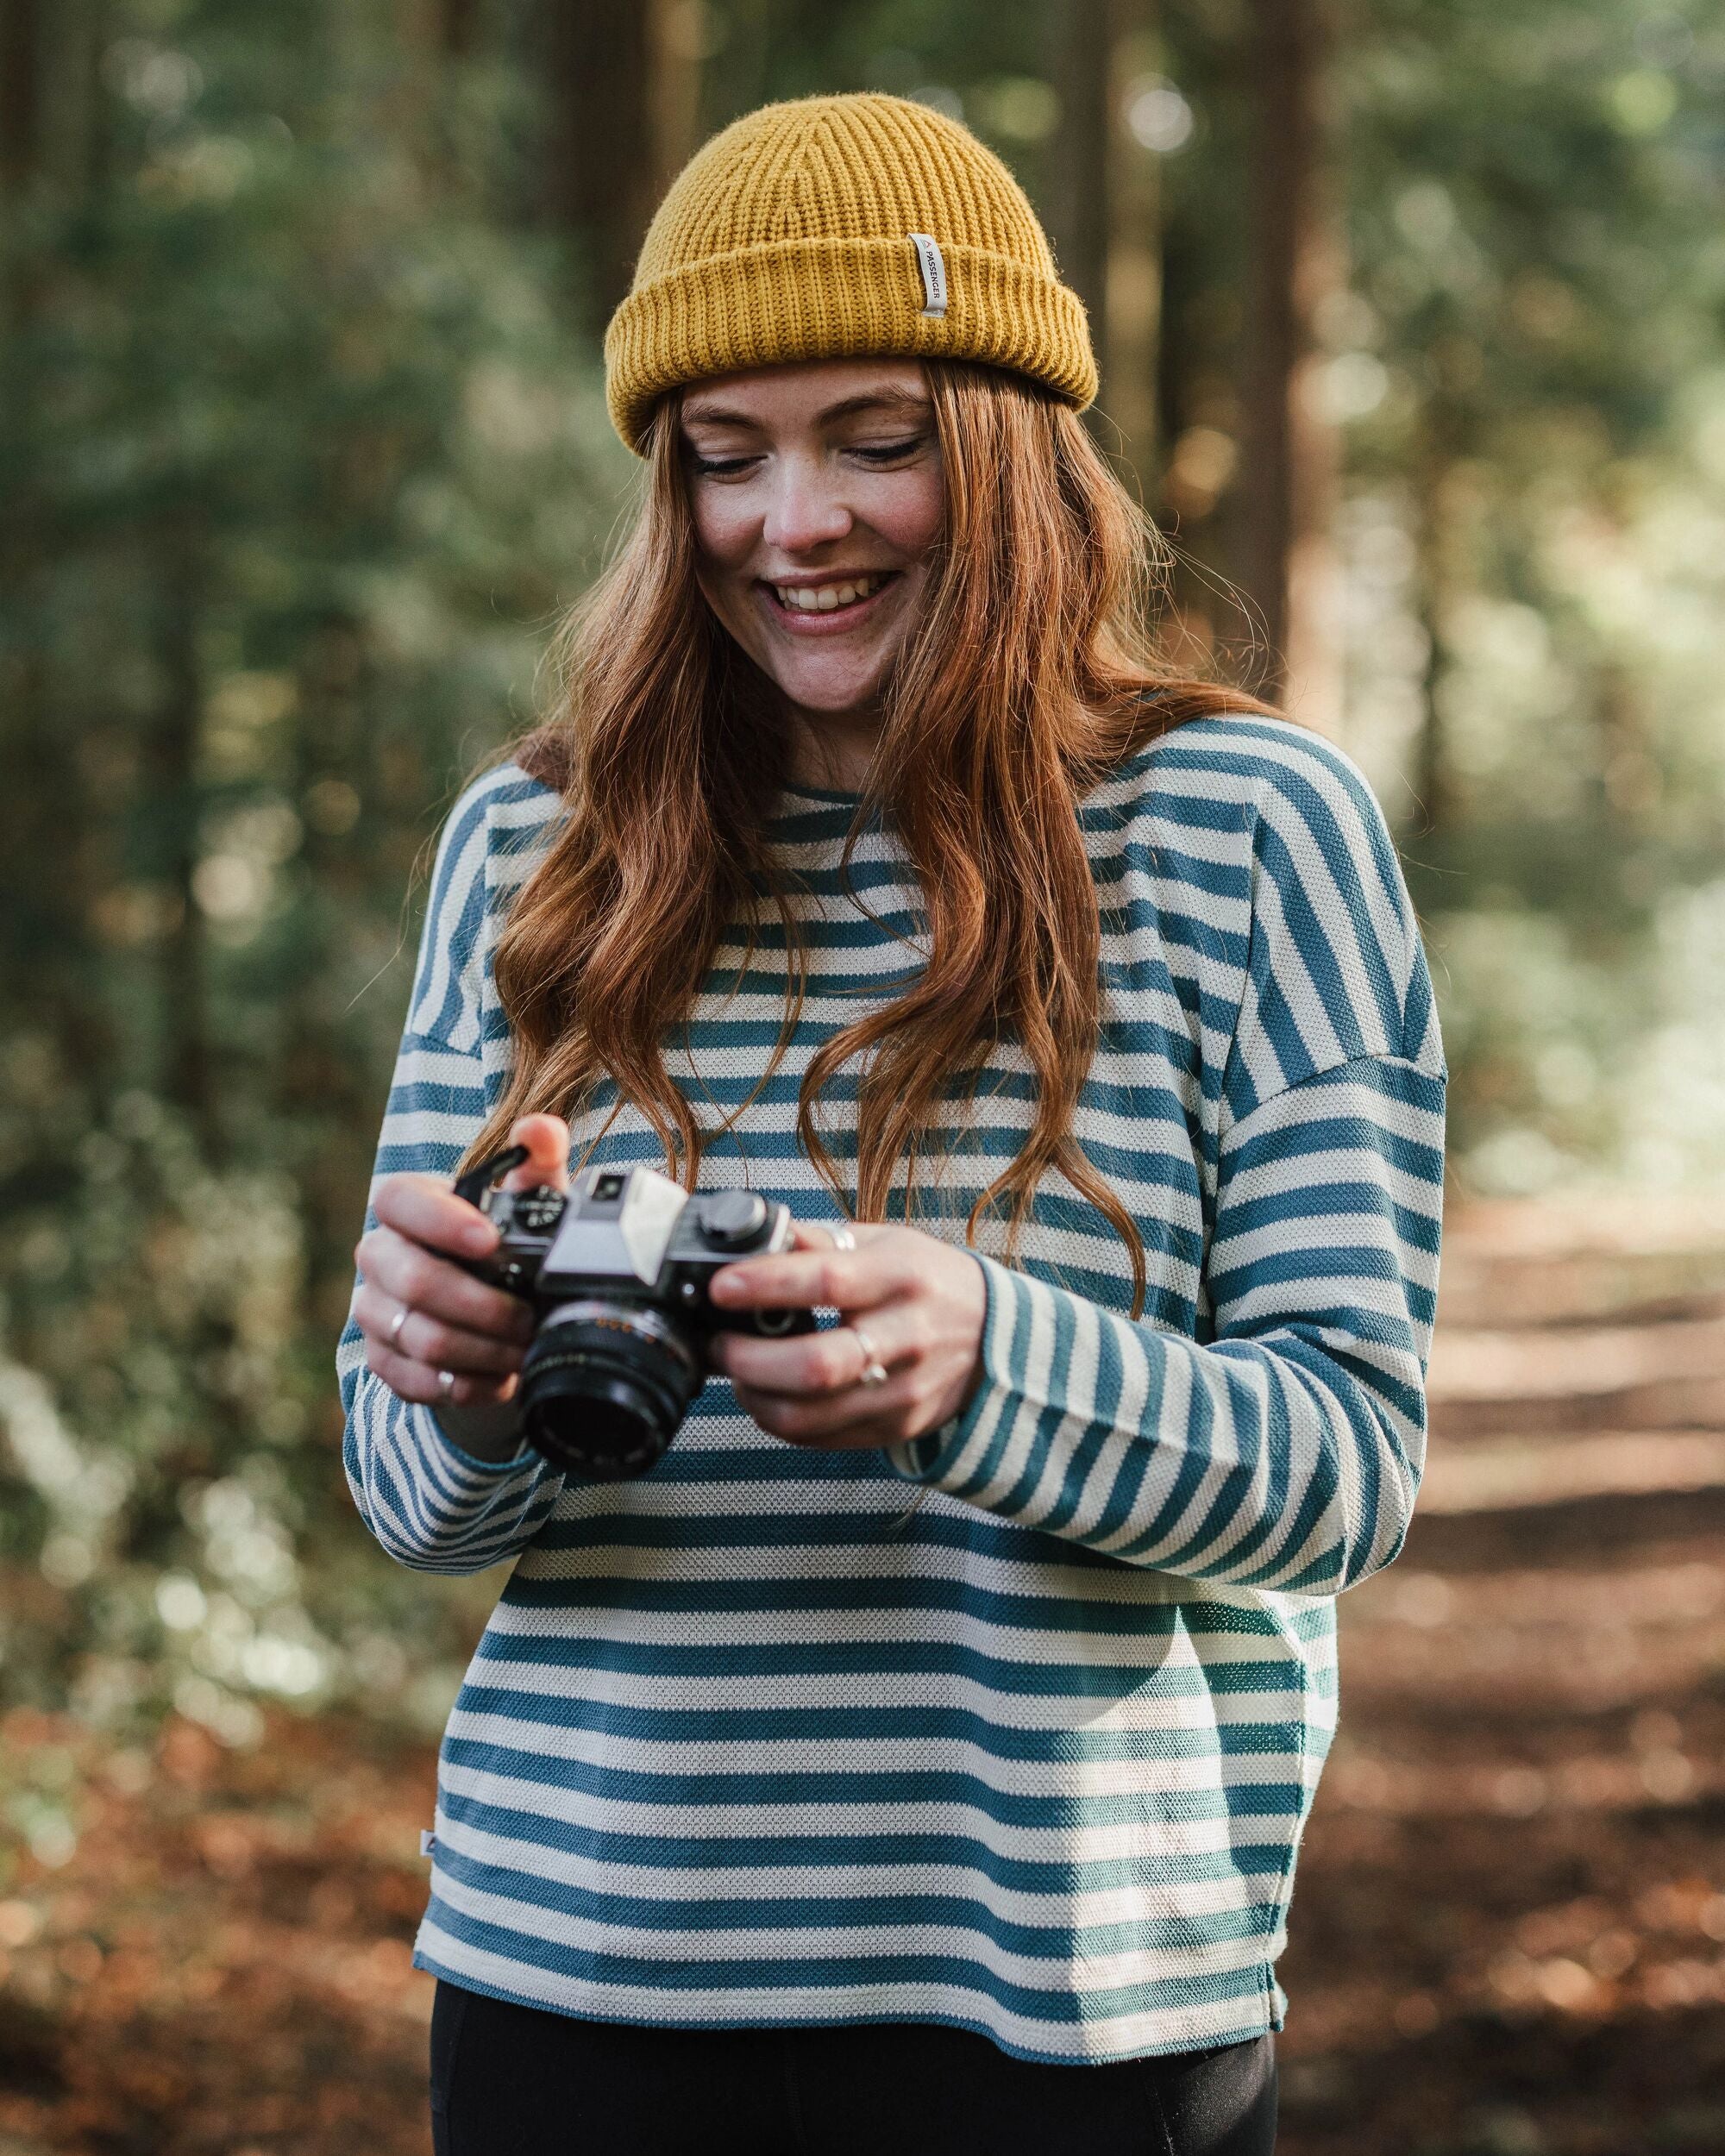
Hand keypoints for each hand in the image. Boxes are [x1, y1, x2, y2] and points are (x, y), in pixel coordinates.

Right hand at [354, 1114, 569, 1410]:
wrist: (490, 1314)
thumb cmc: (508, 1246)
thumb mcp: (531, 1202)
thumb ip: (539, 1160)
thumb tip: (542, 1131)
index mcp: (408, 1208)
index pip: (398, 1200)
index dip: (439, 1221)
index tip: (490, 1242)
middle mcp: (380, 1256)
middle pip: (415, 1282)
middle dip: (483, 1306)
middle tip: (529, 1317)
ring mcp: (374, 1310)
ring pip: (421, 1336)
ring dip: (483, 1349)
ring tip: (524, 1350)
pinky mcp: (382, 1360)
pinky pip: (417, 1379)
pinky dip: (467, 1383)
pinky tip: (499, 1378)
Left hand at [706, 1221, 987, 1451]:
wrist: (994, 1334)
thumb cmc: (926, 1280)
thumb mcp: (886, 1242)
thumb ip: (821, 1241)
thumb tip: (755, 1235)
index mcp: (901, 1276)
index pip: (828, 1282)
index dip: (766, 1286)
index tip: (721, 1287)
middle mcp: (907, 1336)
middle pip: (817, 1366)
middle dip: (749, 1358)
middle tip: (721, 1342)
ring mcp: (905, 1390)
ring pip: (812, 1414)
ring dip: (756, 1397)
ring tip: (737, 1373)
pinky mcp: (898, 1426)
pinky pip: (822, 1438)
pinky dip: (779, 1421)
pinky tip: (767, 1397)